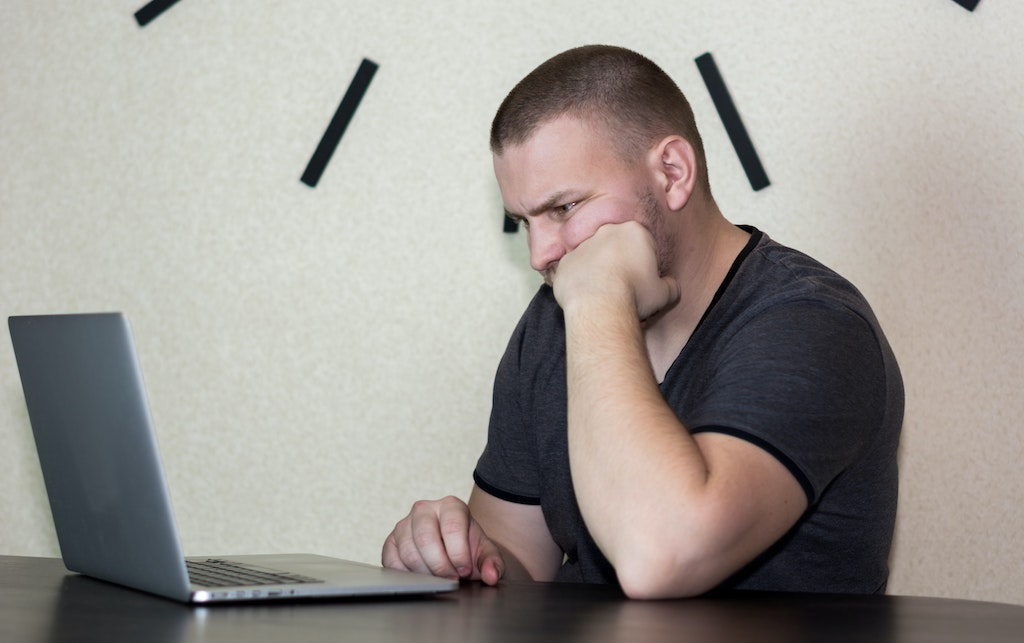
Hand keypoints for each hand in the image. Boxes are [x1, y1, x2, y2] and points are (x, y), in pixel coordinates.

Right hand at [382, 496, 505, 584]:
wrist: (452, 549)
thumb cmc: (467, 548)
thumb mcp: (485, 553)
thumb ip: (493, 563)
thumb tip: (492, 576)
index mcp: (451, 506)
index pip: (452, 527)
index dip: (459, 554)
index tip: (465, 570)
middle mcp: (424, 509)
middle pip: (425, 538)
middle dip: (440, 565)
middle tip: (451, 578)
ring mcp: (404, 524)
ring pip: (408, 551)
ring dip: (425, 573)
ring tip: (439, 578)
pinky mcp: (390, 542)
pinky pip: (392, 561)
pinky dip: (407, 575)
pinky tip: (422, 578)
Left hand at [552, 221, 679, 320]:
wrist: (600, 307)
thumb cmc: (635, 296)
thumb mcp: (664, 294)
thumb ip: (670, 286)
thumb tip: (670, 286)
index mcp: (634, 231)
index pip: (643, 243)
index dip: (645, 263)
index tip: (644, 279)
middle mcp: (606, 232)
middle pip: (616, 246)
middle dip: (620, 262)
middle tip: (625, 287)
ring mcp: (582, 246)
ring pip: (594, 258)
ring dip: (598, 272)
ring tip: (605, 295)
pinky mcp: (565, 262)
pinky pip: (574, 271)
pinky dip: (580, 283)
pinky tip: (588, 298)